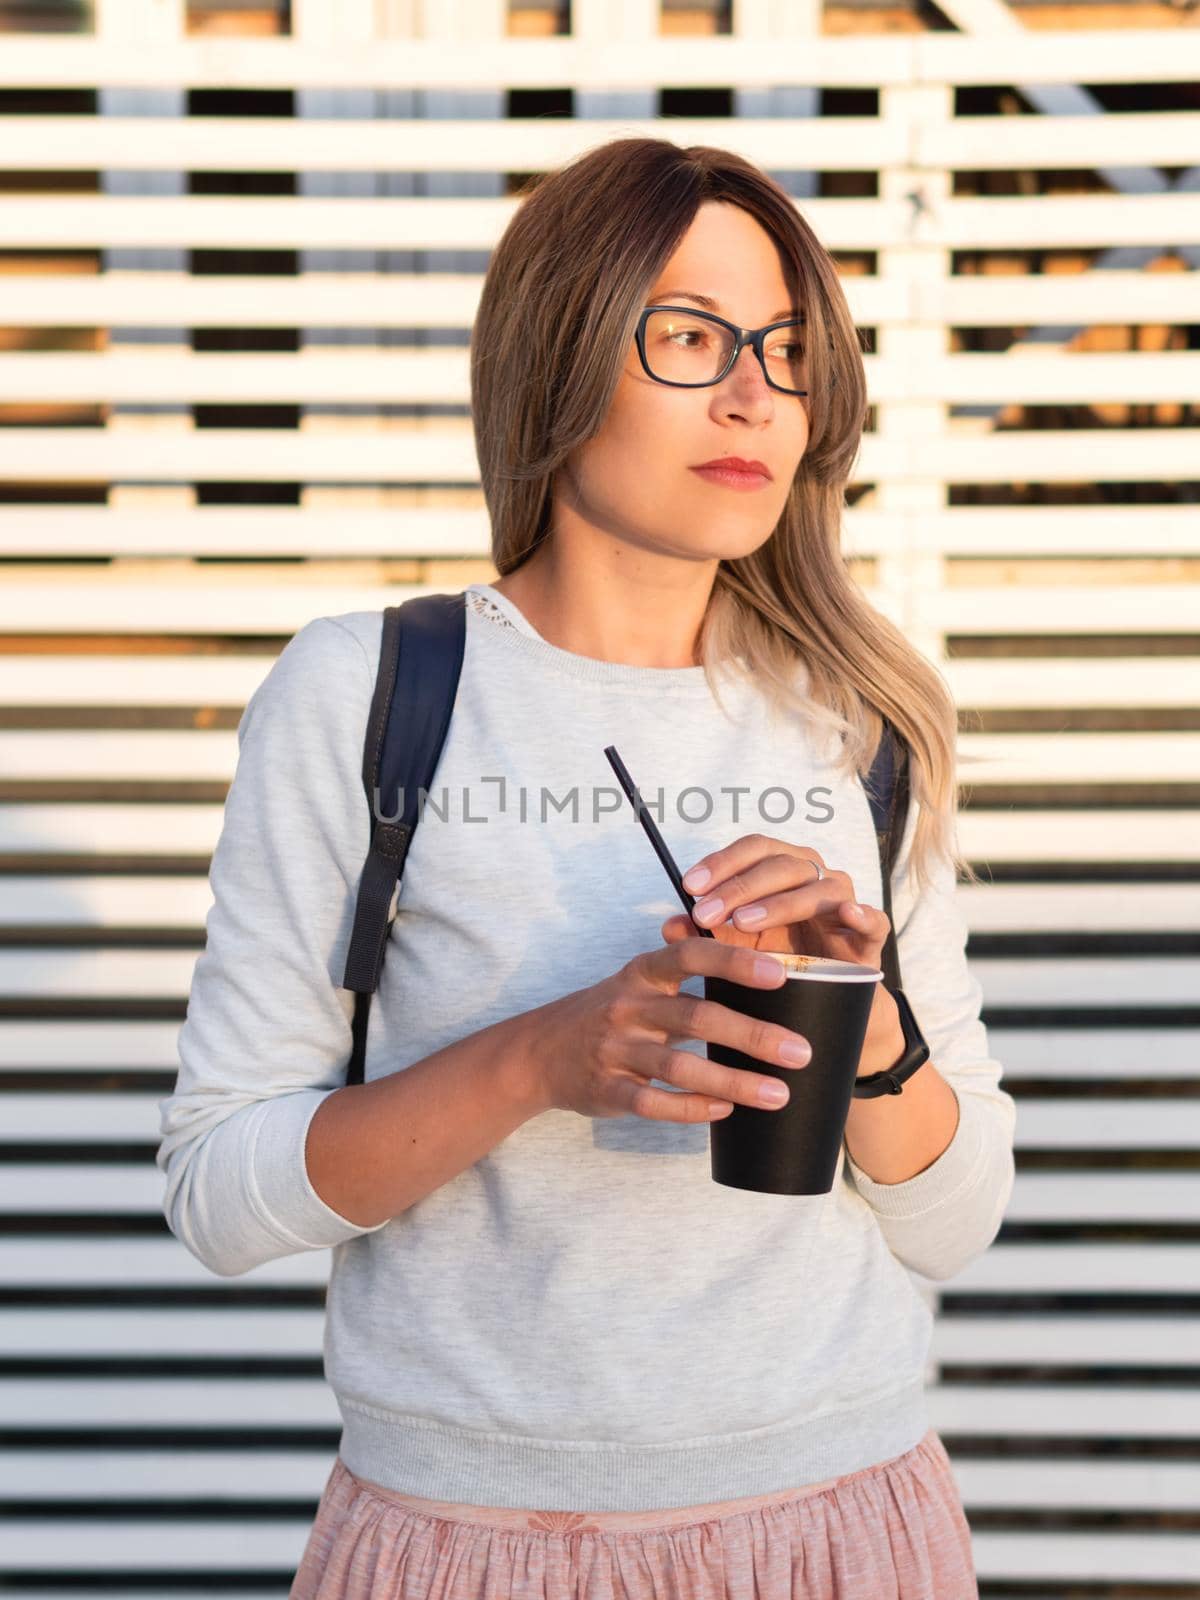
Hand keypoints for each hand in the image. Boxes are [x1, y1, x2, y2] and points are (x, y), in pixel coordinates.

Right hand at [526, 937, 814, 1123]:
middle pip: (696, 1017)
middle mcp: (628, 1007)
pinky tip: (725, 1111)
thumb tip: (763, 971)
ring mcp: (615, 1050)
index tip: (780, 974)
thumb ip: (690, 973)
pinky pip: (653, 1103)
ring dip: (734, 1082)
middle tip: (800, 1052)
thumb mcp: (639, 979)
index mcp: (643, 973)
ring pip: (680, 1067)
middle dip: (752, 1035)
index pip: (691, 955)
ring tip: (779, 1094)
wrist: (538, 1051)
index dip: (734, 961)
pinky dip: (692, 1108)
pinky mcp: (607, 1090)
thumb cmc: (609, 1012)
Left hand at [660, 833, 904, 1078]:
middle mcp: (815, 874)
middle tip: (705, 913)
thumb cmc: (777, 957)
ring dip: (778, 903)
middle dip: (737, 888)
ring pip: (817, 889)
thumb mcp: (736, 945)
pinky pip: (873, 919)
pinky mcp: (870, 936)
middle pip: (779, 864)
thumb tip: (668, 927)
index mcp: (783, 866)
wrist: (825, 997)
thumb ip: (705, 931)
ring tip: (743, 923)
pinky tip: (846, 913)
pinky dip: (862, 914)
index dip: (722, 863)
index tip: (689, 886)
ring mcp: (845, 901)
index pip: (754, 849)